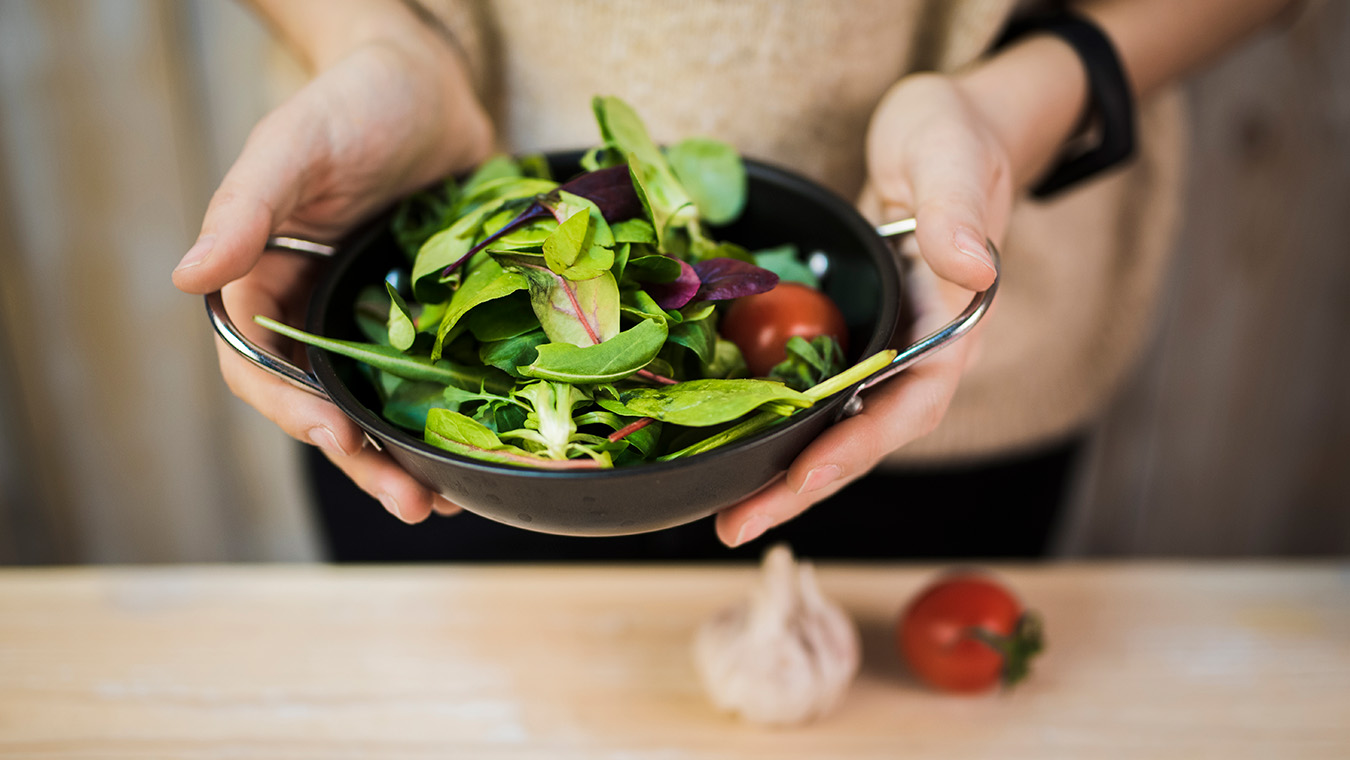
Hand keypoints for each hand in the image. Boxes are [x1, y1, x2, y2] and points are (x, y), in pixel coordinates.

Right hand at [172, 28, 491, 523]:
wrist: (432, 85)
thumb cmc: (351, 104)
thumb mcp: (293, 147)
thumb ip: (245, 209)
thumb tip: (187, 275)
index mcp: (265, 286)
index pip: (261, 370)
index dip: (292, 411)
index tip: (336, 437)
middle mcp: (317, 315)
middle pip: (327, 407)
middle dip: (363, 459)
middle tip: (410, 500)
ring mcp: (377, 321)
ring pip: (383, 405)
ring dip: (407, 455)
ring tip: (443, 498)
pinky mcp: (432, 318)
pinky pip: (437, 378)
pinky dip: (452, 417)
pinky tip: (482, 450)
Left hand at [714, 73, 1011, 546]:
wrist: (945, 126)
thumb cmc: (955, 135)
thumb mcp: (954, 158)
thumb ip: (960, 211)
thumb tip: (973, 269)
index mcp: (954, 321)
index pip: (914, 400)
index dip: (862, 441)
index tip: (807, 474)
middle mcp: (918, 347)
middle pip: (866, 433)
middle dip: (805, 484)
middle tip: (738, 526)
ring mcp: (882, 342)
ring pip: (836, 421)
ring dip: (785, 467)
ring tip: (728, 510)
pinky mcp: (850, 329)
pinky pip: (813, 386)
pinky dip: (777, 418)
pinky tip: (731, 439)